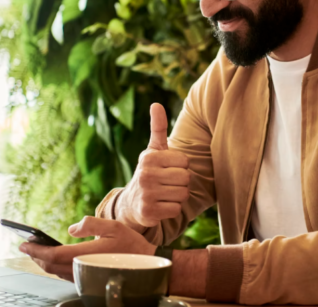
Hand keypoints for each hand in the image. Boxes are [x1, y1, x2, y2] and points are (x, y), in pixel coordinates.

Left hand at [20, 216, 155, 280]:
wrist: (147, 266)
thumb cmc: (131, 245)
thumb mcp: (113, 226)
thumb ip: (91, 224)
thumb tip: (71, 229)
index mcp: (86, 255)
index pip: (53, 255)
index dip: (36, 250)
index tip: (24, 244)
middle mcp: (83, 268)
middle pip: (50, 266)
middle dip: (36, 256)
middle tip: (26, 246)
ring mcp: (85, 276)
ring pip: (56, 272)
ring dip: (44, 262)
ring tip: (37, 251)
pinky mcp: (88, 279)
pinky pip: (65, 275)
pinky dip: (55, 267)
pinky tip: (54, 260)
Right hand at [117, 103, 189, 230]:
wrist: (131, 203)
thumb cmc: (149, 172)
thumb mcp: (153, 150)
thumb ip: (158, 128)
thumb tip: (156, 104)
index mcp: (149, 157)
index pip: (185, 161)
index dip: (181, 167)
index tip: (168, 169)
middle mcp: (145, 174)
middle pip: (186, 178)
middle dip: (181, 182)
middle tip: (168, 183)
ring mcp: (146, 194)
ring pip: (183, 194)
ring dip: (178, 197)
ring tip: (164, 194)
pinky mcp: (148, 212)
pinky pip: (176, 210)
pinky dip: (172, 210)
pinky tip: (161, 206)